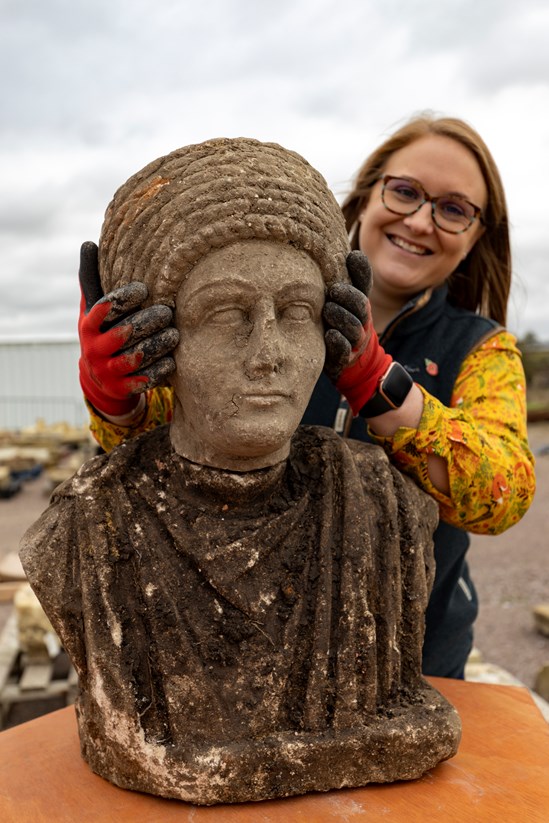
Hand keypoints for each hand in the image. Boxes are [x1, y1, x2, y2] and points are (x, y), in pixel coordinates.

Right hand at [78, 241, 179, 416]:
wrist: (98, 378)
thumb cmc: (102, 332)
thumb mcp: (92, 307)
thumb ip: (93, 279)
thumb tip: (89, 243)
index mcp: (88, 326)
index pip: (105, 309)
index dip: (124, 299)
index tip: (144, 289)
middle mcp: (94, 349)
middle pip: (123, 334)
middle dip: (147, 322)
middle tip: (168, 313)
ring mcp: (108, 371)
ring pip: (136, 357)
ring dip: (157, 345)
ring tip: (174, 335)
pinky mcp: (122, 388)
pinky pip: (143, 380)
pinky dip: (159, 370)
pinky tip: (172, 360)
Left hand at [323, 251, 391, 414]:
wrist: (354, 367)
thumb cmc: (343, 327)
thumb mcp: (346, 303)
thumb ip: (347, 281)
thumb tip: (348, 252)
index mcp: (359, 305)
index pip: (364, 285)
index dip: (361, 270)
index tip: (352, 257)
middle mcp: (360, 321)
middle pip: (360, 305)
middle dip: (348, 296)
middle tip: (334, 289)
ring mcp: (353, 341)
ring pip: (352, 327)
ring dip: (340, 317)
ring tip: (328, 310)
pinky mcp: (343, 358)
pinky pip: (343, 350)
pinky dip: (337, 342)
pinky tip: (330, 334)